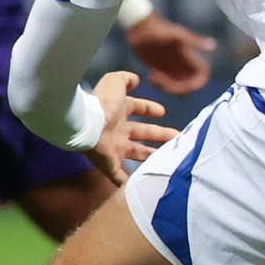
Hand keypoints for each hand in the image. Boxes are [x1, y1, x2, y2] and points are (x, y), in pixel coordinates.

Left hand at [86, 71, 178, 185]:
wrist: (86, 125)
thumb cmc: (103, 104)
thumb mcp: (115, 82)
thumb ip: (125, 79)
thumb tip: (136, 80)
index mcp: (119, 112)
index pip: (137, 108)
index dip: (150, 109)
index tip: (162, 112)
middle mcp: (117, 130)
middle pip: (142, 133)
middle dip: (160, 134)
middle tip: (177, 138)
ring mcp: (114, 149)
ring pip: (137, 155)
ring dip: (152, 157)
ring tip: (170, 160)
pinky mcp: (109, 165)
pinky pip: (120, 177)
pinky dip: (131, 183)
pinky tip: (145, 186)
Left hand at [124, 12, 216, 94]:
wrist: (140, 26)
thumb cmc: (160, 29)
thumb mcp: (178, 36)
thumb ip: (195, 42)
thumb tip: (213, 45)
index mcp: (189, 57)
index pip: (201, 74)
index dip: (197, 83)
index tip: (186, 85)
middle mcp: (181, 64)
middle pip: (188, 84)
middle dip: (179, 89)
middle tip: (165, 83)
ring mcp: (170, 67)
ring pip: (175, 86)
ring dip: (167, 88)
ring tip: (155, 78)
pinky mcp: (158, 68)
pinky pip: (163, 84)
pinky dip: (158, 85)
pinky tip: (150, 77)